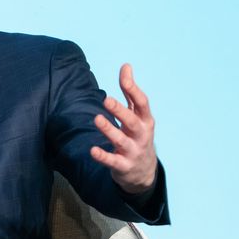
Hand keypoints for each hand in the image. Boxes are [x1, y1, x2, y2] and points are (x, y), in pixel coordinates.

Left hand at [90, 63, 157, 192]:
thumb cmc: (137, 135)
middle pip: (132, 122)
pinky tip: (93, 150)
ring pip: (121, 140)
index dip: (133, 90)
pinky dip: (103, 156)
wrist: (144, 172)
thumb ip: (130, 92)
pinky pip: (113, 161)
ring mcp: (133, 151)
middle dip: (120, 111)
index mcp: (145, 120)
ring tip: (97, 118)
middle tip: (106, 99)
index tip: (124, 77)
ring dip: (109, 130)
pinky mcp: (123, 165)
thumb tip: (126, 66)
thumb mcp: (137, 115)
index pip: (142, 104)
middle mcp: (141, 135)